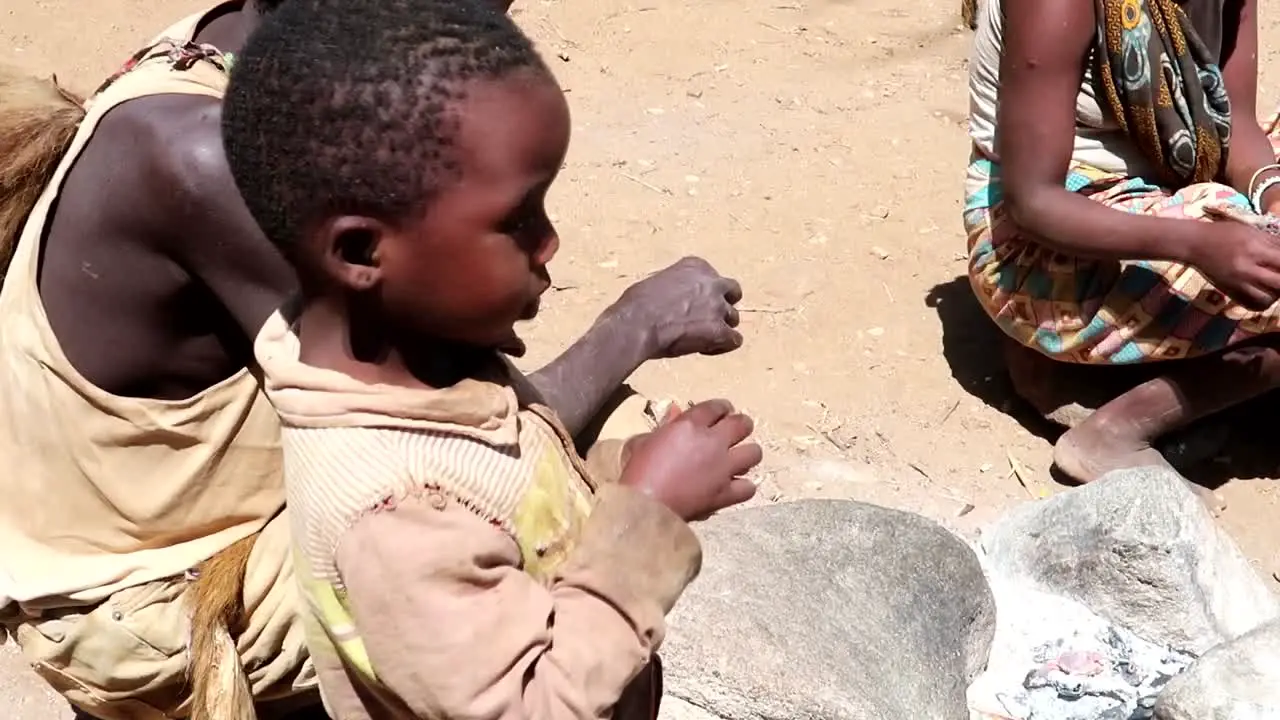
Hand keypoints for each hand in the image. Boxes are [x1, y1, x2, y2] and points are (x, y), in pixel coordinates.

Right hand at [609, 257, 742, 358]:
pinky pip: (734, 340)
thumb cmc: (637, 305)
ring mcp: (718, 306)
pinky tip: (704, 349)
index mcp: (695, 266)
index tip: (690, 305)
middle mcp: (711, 283)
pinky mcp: (720, 330)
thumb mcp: (656, 283)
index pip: (712, 277)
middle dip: (723, 304)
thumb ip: (675, 288)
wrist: (637, 323)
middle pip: (732, 292)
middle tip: (708, 318)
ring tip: (700, 338)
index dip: (704, 293)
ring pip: (733, 318)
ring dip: (721, 327)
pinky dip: (722, 346)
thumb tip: (673, 302)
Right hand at [619, 399, 760, 520]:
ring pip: (754, 453)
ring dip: (747, 454)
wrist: (646, 505)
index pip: (717, 407)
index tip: (722, 412)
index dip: (722, 407)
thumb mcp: (644, 440)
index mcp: (690, 425)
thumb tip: (676, 412)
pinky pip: (748, 487)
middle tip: (736, 431)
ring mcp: (723, 468)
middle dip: (741, 425)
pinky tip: (735, 486)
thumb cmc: (639, 471)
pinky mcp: (726, 492)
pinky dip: (744, 487)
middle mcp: (713, 443)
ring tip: (739, 458)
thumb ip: (665, 425)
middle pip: (742, 424)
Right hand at [1189, 220, 1279, 310]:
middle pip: (1279, 283)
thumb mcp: (1251, 232)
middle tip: (1279, 274)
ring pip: (1267, 298)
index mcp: (1254, 249)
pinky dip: (1264, 301)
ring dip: (1276, 294)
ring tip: (1275, 286)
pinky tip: (1266, 294)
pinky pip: (1253, 303)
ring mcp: (1237, 282)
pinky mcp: (1230, 290)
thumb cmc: (1223, 233)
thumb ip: (1273, 242)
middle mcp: (1247, 268)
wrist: (1194, 244)